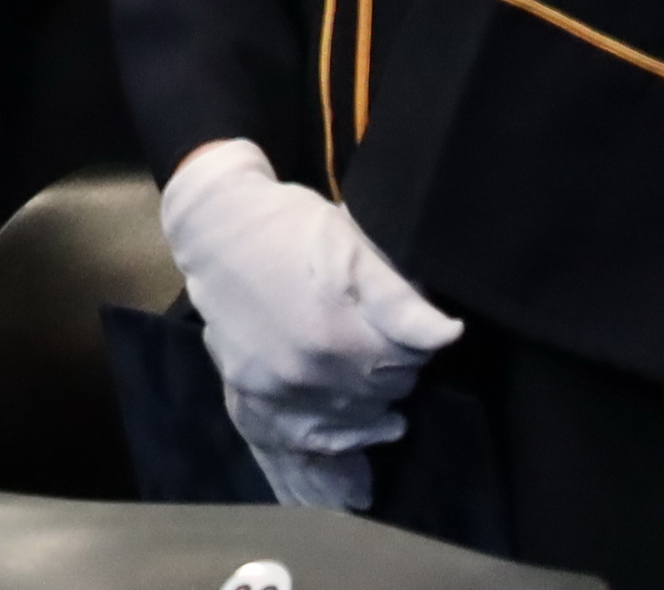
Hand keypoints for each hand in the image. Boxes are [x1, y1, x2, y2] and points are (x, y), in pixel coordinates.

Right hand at [159, 139, 461, 502]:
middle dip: (396, 367)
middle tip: (381, 339)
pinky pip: (314, 437)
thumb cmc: (291, 226)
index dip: (418, 338)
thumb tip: (449, 335)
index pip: (415, 357)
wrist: (214, 228)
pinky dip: (342, 433)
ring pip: (359, 417)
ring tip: (367, 372)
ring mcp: (282, 388)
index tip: (406, 323)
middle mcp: (313, 369)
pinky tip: (355, 417)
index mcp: (344, 329)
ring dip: (373, 399)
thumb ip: (401, 300)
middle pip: (390, 390)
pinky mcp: (256, 396)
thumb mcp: (353, 246)